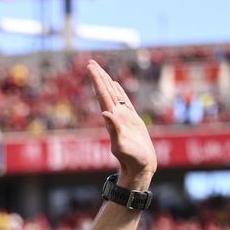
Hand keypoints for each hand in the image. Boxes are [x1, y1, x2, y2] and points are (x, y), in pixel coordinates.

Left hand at [87, 60, 156, 183]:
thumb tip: (105, 113)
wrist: (140, 168)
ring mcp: (123, 117)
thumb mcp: (121, 145)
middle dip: (98, 77)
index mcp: (112, 119)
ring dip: (106, 82)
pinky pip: (124, 101)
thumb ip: (114, 130)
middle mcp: (115, 116)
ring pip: (113, 95)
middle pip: (105, 92)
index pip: (102, 95)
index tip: (90, 67)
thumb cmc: (132, 159)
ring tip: (100, 70)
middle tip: (90, 62)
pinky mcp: (132, 120)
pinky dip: (119, 91)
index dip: (96, 80)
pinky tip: (115, 85)